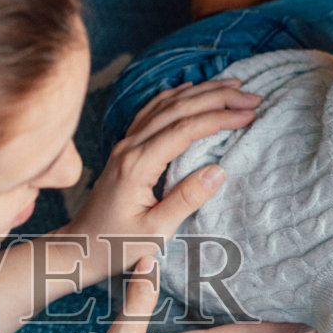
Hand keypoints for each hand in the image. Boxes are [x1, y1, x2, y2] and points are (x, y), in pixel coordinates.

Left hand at [67, 79, 260, 278]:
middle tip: (252, 96)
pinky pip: (152, 111)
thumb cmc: (116, 245)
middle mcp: (129, 147)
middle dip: (218, 98)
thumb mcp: (155, 232)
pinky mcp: (125, 148)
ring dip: (201, 92)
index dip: (219, 117)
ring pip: (165, 105)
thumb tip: (219, 170)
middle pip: (178, 109)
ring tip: (233, 85)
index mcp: (137, 165)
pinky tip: (191, 89)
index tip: (249, 115)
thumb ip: (186, 200)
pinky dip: (175, 96)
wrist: (80, 247)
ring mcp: (125, 144)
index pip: (185, 129)